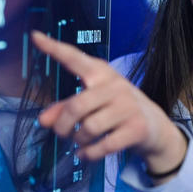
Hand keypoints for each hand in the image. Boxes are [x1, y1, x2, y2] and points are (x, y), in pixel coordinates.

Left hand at [32, 31, 186, 176]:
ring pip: (89, 128)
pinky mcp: (136, 128)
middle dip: (63, 126)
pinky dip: (89, 154)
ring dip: (78, 140)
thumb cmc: (119, 110)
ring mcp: (128, 106)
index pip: (74, 58)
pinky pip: (104, 145)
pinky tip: (86, 155)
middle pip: (76, 107)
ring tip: (79, 142)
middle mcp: (115, 86)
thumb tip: (43, 121)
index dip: (54, 48)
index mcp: (101, 73)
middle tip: (61, 134)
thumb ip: (65, 109)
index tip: (34, 36)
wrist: (157, 128)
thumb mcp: (94, 104)